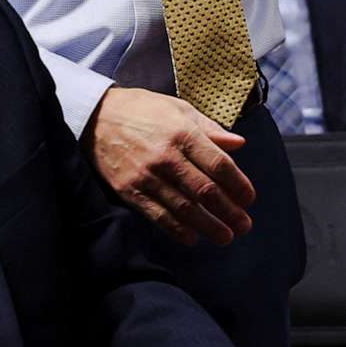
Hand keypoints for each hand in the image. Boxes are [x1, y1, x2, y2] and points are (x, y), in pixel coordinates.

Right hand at [84, 87, 255, 245]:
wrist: (96, 117)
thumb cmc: (143, 110)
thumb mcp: (179, 109)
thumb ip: (210, 129)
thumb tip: (239, 144)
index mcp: (183, 133)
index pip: (219, 165)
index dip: (239, 185)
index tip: (249, 198)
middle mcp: (166, 157)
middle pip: (206, 191)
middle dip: (229, 212)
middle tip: (244, 226)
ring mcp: (147, 176)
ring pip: (185, 209)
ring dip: (209, 226)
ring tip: (226, 236)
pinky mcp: (130, 191)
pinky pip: (158, 216)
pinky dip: (177, 230)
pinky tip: (192, 238)